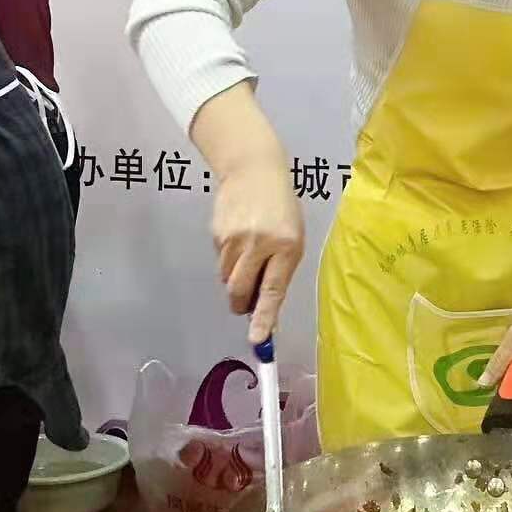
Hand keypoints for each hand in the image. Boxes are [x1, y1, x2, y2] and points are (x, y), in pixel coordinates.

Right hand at [212, 156, 304, 343]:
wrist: (254, 171)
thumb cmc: (282, 208)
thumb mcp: (293, 236)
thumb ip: (280, 270)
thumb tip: (265, 307)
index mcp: (288, 246)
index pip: (273, 290)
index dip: (264, 318)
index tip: (258, 341)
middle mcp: (260, 244)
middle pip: (241, 291)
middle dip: (242, 305)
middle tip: (245, 305)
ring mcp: (236, 239)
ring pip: (228, 280)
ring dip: (236, 280)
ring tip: (247, 258)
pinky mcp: (217, 235)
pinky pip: (220, 262)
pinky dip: (228, 261)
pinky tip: (238, 239)